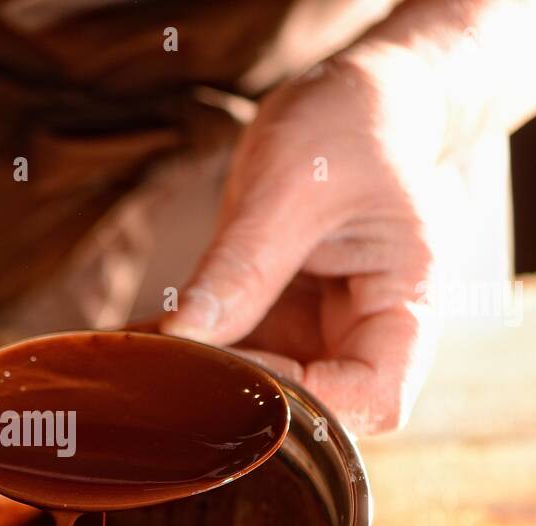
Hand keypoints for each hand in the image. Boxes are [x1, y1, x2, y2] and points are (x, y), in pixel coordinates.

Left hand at [162, 47, 492, 433]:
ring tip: (136, 361)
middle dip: (238, 400)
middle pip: (314, 411)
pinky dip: (180, 352)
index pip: (372, 401)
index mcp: (406, 308)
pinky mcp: (274, 321)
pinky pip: (226, 355)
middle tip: (165, 371)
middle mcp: (363, 336)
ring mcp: (317, 334)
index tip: (239, 365)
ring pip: (258, 393)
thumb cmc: (347, 128)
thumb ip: (242, 264)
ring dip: (198, 383)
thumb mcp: (290, 184)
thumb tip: (185, 336)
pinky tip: (129, 344)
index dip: (307, 402)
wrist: (355, 104)